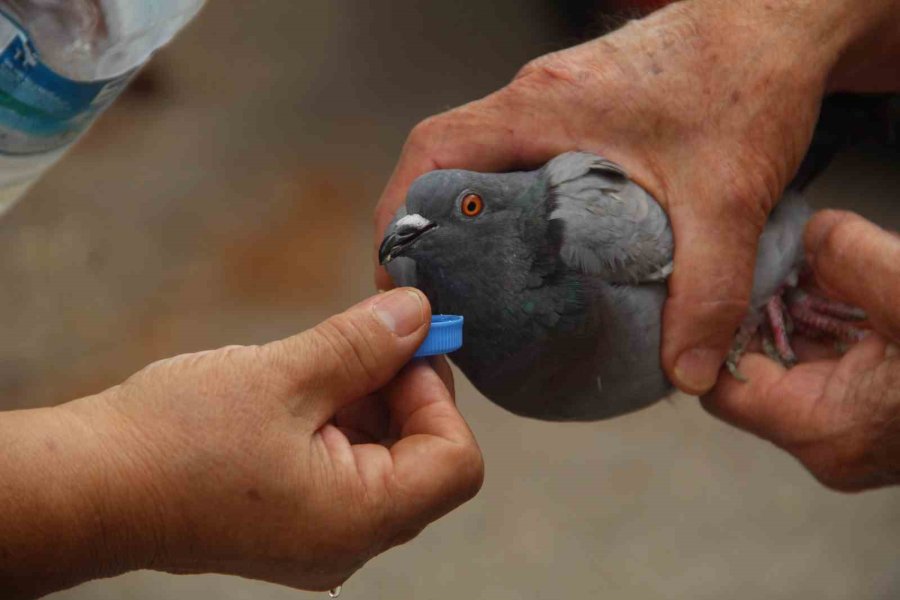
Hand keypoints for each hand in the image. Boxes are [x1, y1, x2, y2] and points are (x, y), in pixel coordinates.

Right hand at [11, 289, 482, 595]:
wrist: (87, 485)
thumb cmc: (174, 439)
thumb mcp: (281, 376)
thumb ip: (362, 346)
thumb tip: (419, 314)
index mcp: (359, 519)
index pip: (456, 461)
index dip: (438, 393)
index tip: (402, 344)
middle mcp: (349, 541)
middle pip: (423, 458)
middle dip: (401, 389)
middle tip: (362, 339)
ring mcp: (320, 537)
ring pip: (383, 460)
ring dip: (366, 400)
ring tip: (315, 365)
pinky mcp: (293, 523)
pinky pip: (344, 470)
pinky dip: (337, 421)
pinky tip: (298, 390)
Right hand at [374, 0, 895, 395]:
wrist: (781, 25)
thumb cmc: (747, 81)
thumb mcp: (727, 199)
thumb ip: (708, 291)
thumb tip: (690, 370)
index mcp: (544, 108)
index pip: (435, 150)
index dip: (401, 209)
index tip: (398, 270)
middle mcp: (538, 98)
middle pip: (446, 157)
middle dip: (429, 223)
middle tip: (438, 291)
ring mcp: (558, 99)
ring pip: (482, 155)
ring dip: (469, 209)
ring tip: (477, 278)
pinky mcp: (583, 108)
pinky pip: (519, 152)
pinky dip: (508, 196)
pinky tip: (538, 241)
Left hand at [703, 212, 899, 491]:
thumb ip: (850, 257)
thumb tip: (813, 234)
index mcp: (825, 430)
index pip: (723, 388)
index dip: (720, 331)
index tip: (733, 280)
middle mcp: (830, 444)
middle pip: (757, 374)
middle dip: (765, 314)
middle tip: (778, 263)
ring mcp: (854, 434)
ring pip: (794, 369)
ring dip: (801, 317)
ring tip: (815, 271)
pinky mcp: (877, 416)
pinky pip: (831, 368)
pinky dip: (833, 328)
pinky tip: (848, 291)